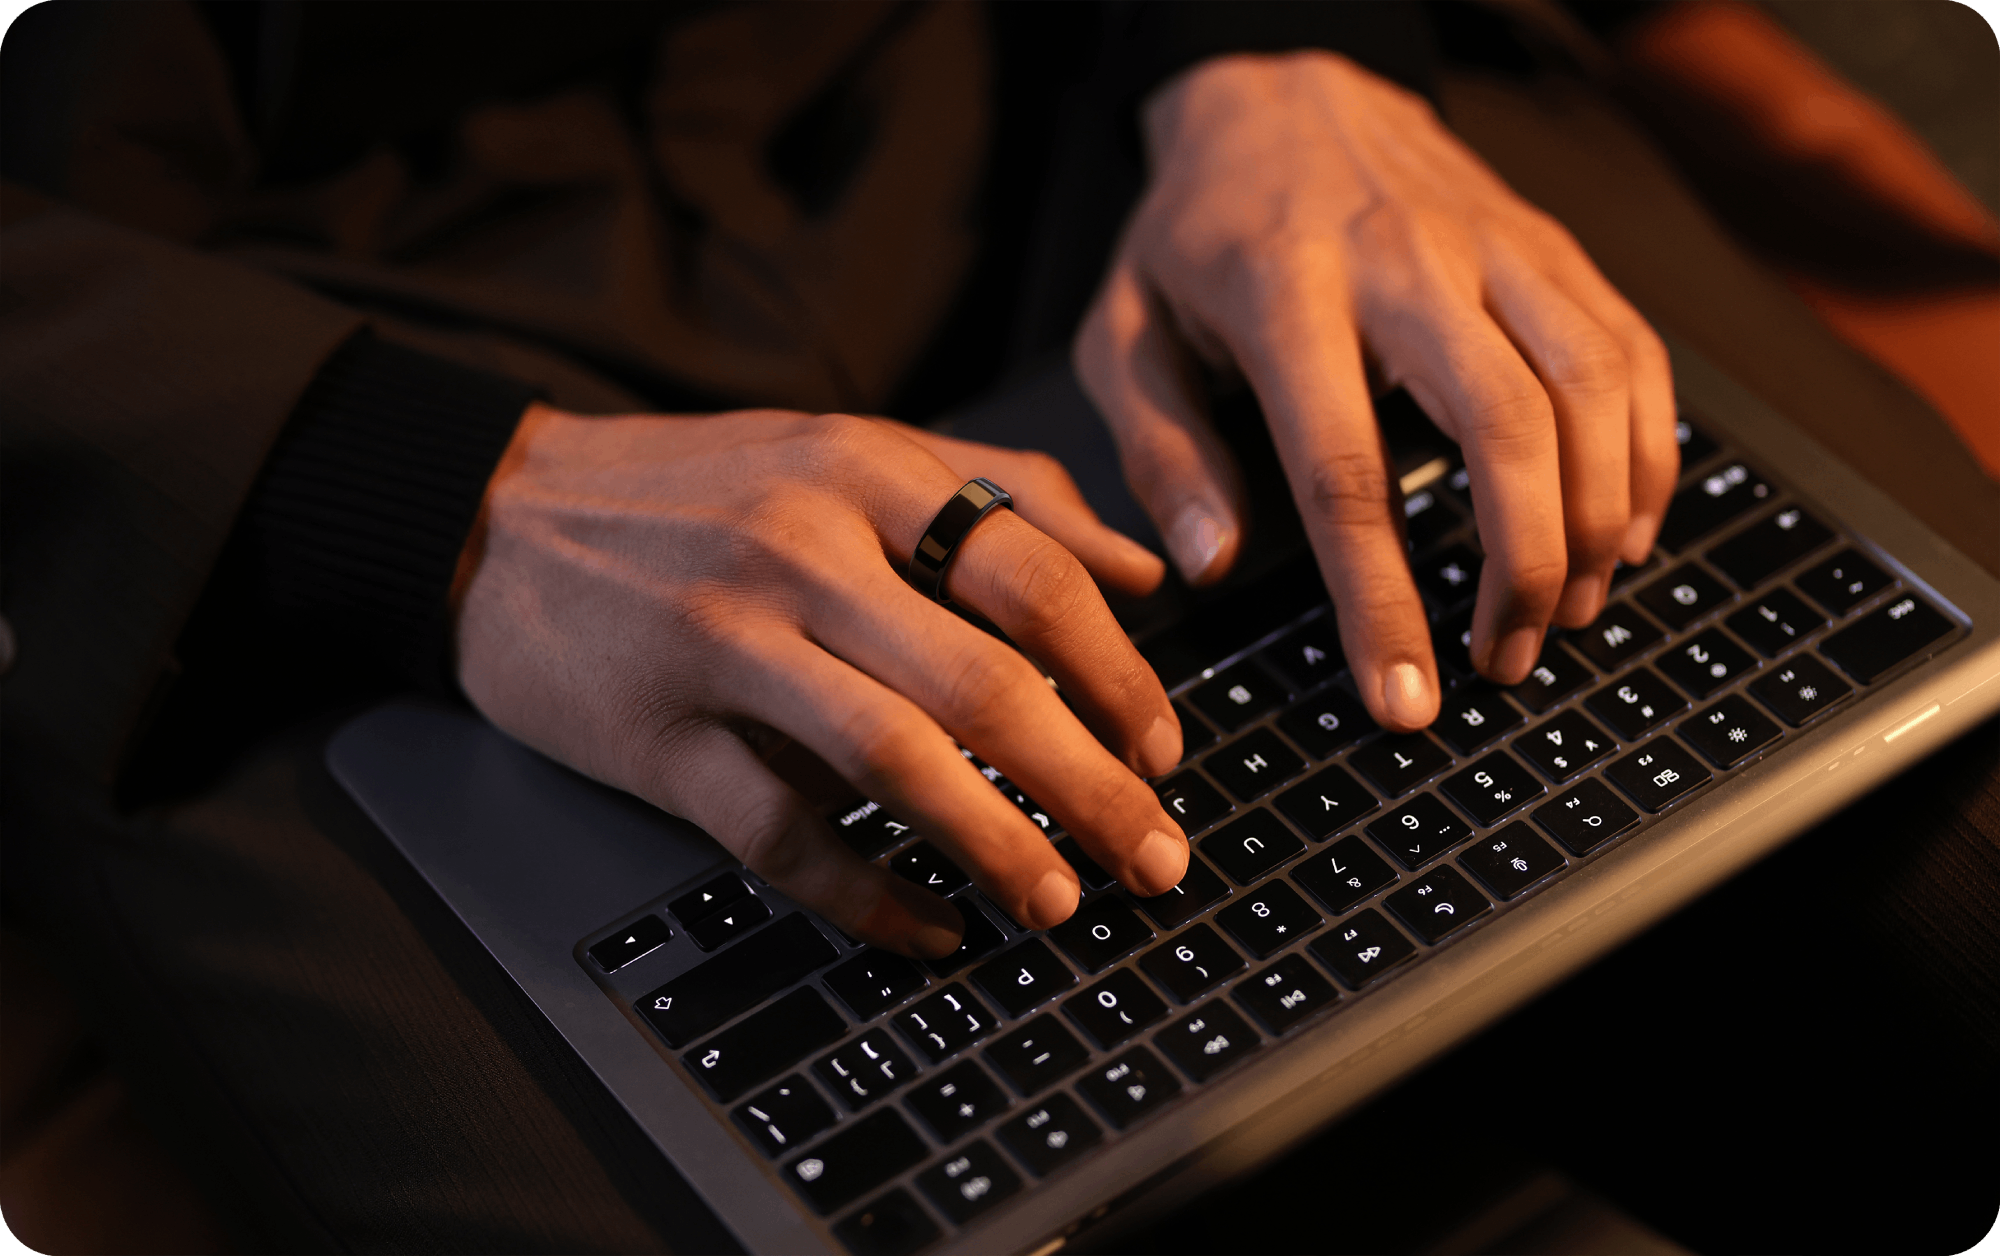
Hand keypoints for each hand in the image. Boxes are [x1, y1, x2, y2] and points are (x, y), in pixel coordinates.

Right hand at [453, 405, 1188, 956]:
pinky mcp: (657, 737)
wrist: (492, 515)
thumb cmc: (695, 489)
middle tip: (1156, 857)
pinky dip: (865, 895)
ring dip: (995, 844)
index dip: (1121, 675)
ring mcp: (724, 644)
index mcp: (863, 471)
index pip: (1032, 576)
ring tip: (1061, 905)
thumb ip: (999, 493)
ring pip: (892, 760)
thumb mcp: (845, 450)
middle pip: (985, 681)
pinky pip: (779, 834)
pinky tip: (929, 928)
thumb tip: (1145, 567)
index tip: (1166, 752)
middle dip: (1092, 785)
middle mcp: (801, 549)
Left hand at [1076, 52, 1678, 729]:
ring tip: (1570, 611)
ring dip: (1597, 519)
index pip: (1345, 472)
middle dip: (1525, 570)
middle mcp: (1405, 261)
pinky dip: (1645, 448)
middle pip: (1507, 429)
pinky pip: (1629, 347)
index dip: (1382, 601)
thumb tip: (1212, 566)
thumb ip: (1163, 452)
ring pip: (1592, 387)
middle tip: (1507, 663)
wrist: (1277, 92)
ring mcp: (1494, 244)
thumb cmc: (1196, 232)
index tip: (1405, 699)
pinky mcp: (1549, 241)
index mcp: (1284, 294)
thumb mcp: (1127, 333)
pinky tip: (1621, 525)